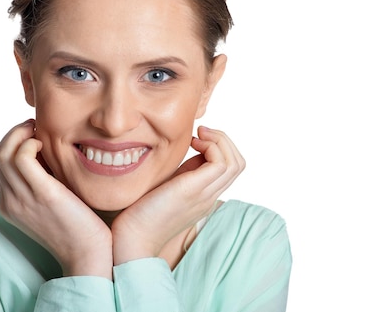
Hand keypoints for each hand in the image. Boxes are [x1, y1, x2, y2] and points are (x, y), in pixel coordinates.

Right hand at [0, 119, 112, 278]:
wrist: (87, 254)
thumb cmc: (77, 225)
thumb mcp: (52, 200)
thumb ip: (43, 179)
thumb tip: (45, 151)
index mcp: (10, 203)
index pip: (1, 163)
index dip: (15, 142)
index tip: (34, 134)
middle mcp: (10, 201)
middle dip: (15, 133)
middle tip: (36, 127)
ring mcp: (22, 199)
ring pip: (4, 153)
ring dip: (22, 134)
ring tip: (40, 133)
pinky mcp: (41, 194)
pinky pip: (21, 158)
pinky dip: (30, 143)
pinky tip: (46, 146)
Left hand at [111, 126, 244, 264]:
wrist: (132, 237)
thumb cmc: (140, 211)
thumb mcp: (167, 185)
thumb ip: (182, 171)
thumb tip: (191, 148)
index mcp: (204, 195)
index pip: (230, 168)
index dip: (219, 147)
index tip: (196, 139)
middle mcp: (209, 196)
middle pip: (238, 163)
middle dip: (223, 140)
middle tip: (200, 133)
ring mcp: (204, 195)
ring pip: (235, 162)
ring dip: (219, 140)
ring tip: (198, 136)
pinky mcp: (193, 191)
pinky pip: (221, 163)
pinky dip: (211, 146)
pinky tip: (192, 144)